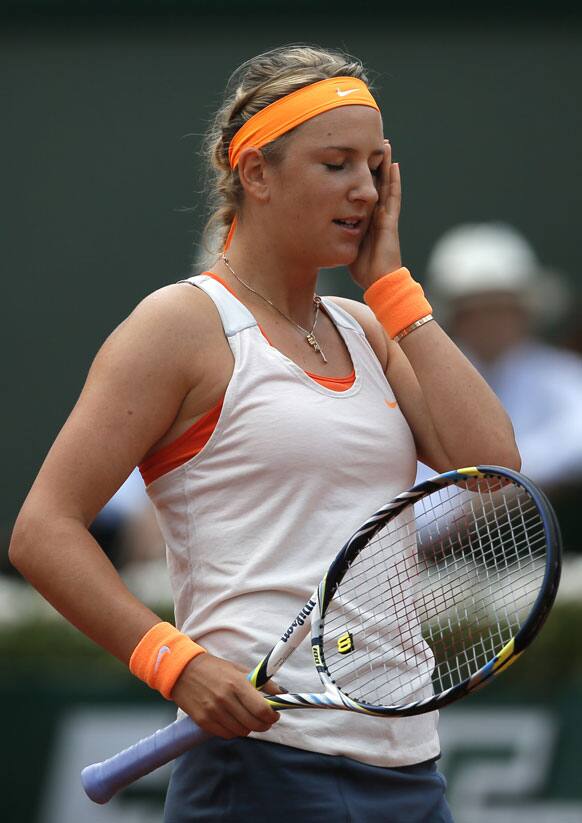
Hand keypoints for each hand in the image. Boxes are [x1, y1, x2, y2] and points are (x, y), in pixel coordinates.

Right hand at [170, 652, 281, 738]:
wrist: (183, 671)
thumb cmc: (215, 668)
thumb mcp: (239, 669)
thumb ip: (262, 682)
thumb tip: (282, 693)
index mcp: (237, 684)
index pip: (262, 710)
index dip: (272, 716)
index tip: (274, 714)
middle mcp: (226, 699)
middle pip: (254, 724)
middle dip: (264, 724)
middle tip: (264, 719)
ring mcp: (214, 712)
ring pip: (241, 731)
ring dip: (248, 727)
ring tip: (247, 717)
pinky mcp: (203, 722)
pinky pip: (226, 734)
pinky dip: (233, 731)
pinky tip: (233, 721)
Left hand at [349, 140, 401, 290]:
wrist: (379, 282)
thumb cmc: (363, 269)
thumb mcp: (344, 244)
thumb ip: (337, 233)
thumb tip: (316, 227)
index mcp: (367, 218)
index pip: (363, 191)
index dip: (361, 174)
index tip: (354, 156)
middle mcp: (378, 214)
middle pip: (376, 183)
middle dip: (374, 164)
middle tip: (372, 142)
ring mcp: (386, 216)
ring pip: (387, 185)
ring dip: (386, 165)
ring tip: (386, 145)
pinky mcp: (390, 221)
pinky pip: (393, 196)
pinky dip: (394, 180)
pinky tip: (394, 165)